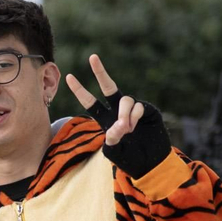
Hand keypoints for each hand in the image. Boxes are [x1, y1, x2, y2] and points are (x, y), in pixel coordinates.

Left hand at [64, 53, 170, 176]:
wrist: (152, 162)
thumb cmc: (130, 159)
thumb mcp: (115, 152)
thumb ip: (113, 139)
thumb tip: (118, 125)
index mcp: (106, 120)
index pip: (90, 103)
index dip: (80, 91)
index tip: (69, 77)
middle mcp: (118, 111)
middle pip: (108, 87)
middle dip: (100, 72)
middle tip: (92, 57)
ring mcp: (133, 109)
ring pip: (124, 100)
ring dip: (123, 114)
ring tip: (126, 129)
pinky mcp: (147, 109)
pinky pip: (137, 106)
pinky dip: (134, 116)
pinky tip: (136, 125)